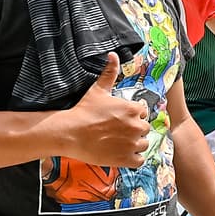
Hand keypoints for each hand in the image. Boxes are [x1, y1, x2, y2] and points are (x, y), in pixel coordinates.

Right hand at [61, 52, 150, 167]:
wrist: (70, 133)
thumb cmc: (84, 111)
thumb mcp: (98, 90)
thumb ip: (109, 73)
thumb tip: (112, 55)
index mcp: (133, 108)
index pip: (142, 112)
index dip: (132, 115)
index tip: (120, 119)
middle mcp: (136, 126)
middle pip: (144, 128)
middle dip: (134, 130)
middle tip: (118, 132)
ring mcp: (132, 143)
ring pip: (143, 144)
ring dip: (135, 144)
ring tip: (119, 143)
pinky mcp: (126, 159)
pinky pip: (139, 160)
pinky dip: (133, 159)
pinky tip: (121, 154)